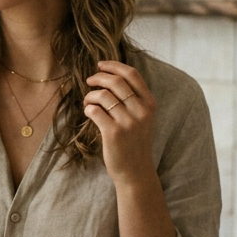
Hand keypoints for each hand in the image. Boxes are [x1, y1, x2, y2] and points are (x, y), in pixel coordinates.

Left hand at [83, 60, 157, 189]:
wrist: (135, 171)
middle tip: (89, 81)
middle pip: (115, 82)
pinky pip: (94, 110)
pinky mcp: (113, 133)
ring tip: (88, 102)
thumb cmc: (134, 142)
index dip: (113, 66)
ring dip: (90, 95)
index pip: (132, 74)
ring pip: (102, 95)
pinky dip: (88, 109)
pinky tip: (89, 113)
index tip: (100, 65)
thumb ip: (133, 98)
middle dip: (98, 78)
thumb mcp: (142, 118)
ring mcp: (128, 122)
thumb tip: (109, 75)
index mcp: (149, 104)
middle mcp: (141, 111)